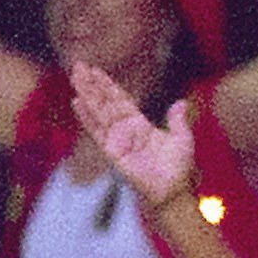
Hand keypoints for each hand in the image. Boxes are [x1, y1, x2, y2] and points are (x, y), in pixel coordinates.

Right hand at [68, 60, 195, 207]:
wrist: (173, 192)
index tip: (96, 71)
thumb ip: (177, 120)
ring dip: (86, 93)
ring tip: (75, 76)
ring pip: (99, 112)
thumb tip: (181, 103)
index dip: (108, 86)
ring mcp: (118, 141)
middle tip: (78, 65)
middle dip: (92, 84)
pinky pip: (98, 131)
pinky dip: (87, 117)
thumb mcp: (182, 139)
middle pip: (105, 102)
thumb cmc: (178, 170)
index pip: (120, 101)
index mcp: (140, 126)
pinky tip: (77, 102)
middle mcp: (125, 131)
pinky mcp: (113, 152)